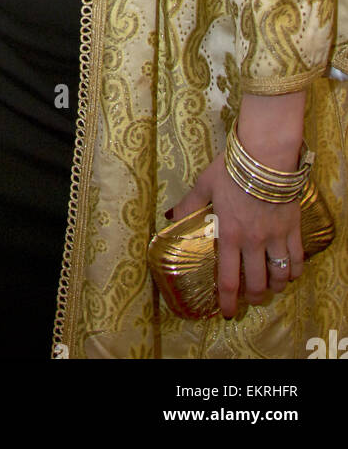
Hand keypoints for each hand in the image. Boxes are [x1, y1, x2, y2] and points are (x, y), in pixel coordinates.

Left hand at [172, 153, 302, 317]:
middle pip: (257, 284)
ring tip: (271, 288)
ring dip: (275, 287)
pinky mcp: (292, 228)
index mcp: (229, 234)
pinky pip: (298, 259)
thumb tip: (170, 216)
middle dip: (254, 298)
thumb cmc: (231, 168)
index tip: (227, 312)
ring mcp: (275, 236)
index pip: (228, 279)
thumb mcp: (205, 185)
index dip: (227, 301)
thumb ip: (189, 204)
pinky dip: (295, 271)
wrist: (264, 155)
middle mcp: (253, 242)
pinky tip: (290, 273)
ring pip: (280, 276)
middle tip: (251, 300)